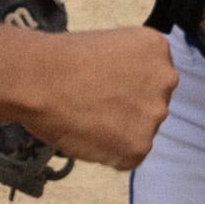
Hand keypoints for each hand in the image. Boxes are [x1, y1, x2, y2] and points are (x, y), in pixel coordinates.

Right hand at [18, 27, 178, 169]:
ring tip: (86, 119)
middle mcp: (165, 81)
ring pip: (139, 132)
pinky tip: (86, 134)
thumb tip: (126, 95)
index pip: (152, 78)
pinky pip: (125, 156)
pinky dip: (107, 153)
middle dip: (128, 110)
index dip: (126, 86)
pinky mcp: (139, 147)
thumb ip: (128, 68)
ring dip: (117, 132)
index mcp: (157, 50)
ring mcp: (154, 116)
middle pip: (150, 105)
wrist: (39, 79)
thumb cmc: (61, 59)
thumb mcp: (108, 46)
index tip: (105, 87)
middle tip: (94, 107)